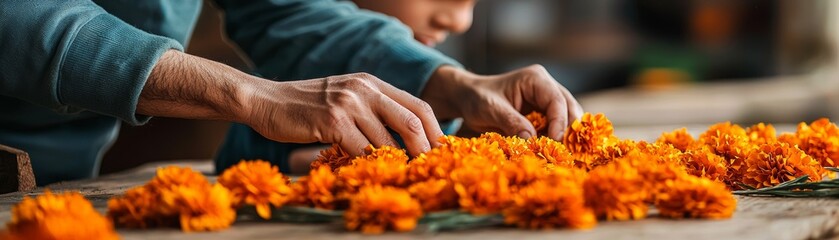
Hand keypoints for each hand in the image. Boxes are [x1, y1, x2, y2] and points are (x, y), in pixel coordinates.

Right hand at [243, 73, 443, 156]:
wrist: (266, 101)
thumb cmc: (306, 107)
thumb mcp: (345, 98)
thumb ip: (372, 111)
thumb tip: (403, 141)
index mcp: (373, 83)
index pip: (418, 106)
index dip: (435, 131)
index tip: (440, 153)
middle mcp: (365, 89)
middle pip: (412, 121)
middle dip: (424, 150)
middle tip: (426, 171)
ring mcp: (349, 104)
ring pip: (387, 142)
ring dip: (393, 164)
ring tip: (397, 178)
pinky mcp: (332, 121)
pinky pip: (360, 150)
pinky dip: (367, 166)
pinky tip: (366, 174)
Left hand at [421, 65, 582, 139]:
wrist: (467, 97)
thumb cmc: (477, 98)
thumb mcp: (491, 110)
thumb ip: (512, 123)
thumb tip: (532, 140)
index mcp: (535, 79)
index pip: (557, 101)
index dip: (560, 123)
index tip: (556, 143)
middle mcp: (545, 86)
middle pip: (569, 108)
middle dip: (569, 131)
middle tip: (565, 153)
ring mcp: (546, 99)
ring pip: (567, 118)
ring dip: (565, 136)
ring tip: (560, 155)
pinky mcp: (543, 112)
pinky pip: (556, 126)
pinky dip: (555, 139)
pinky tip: (552, 153)